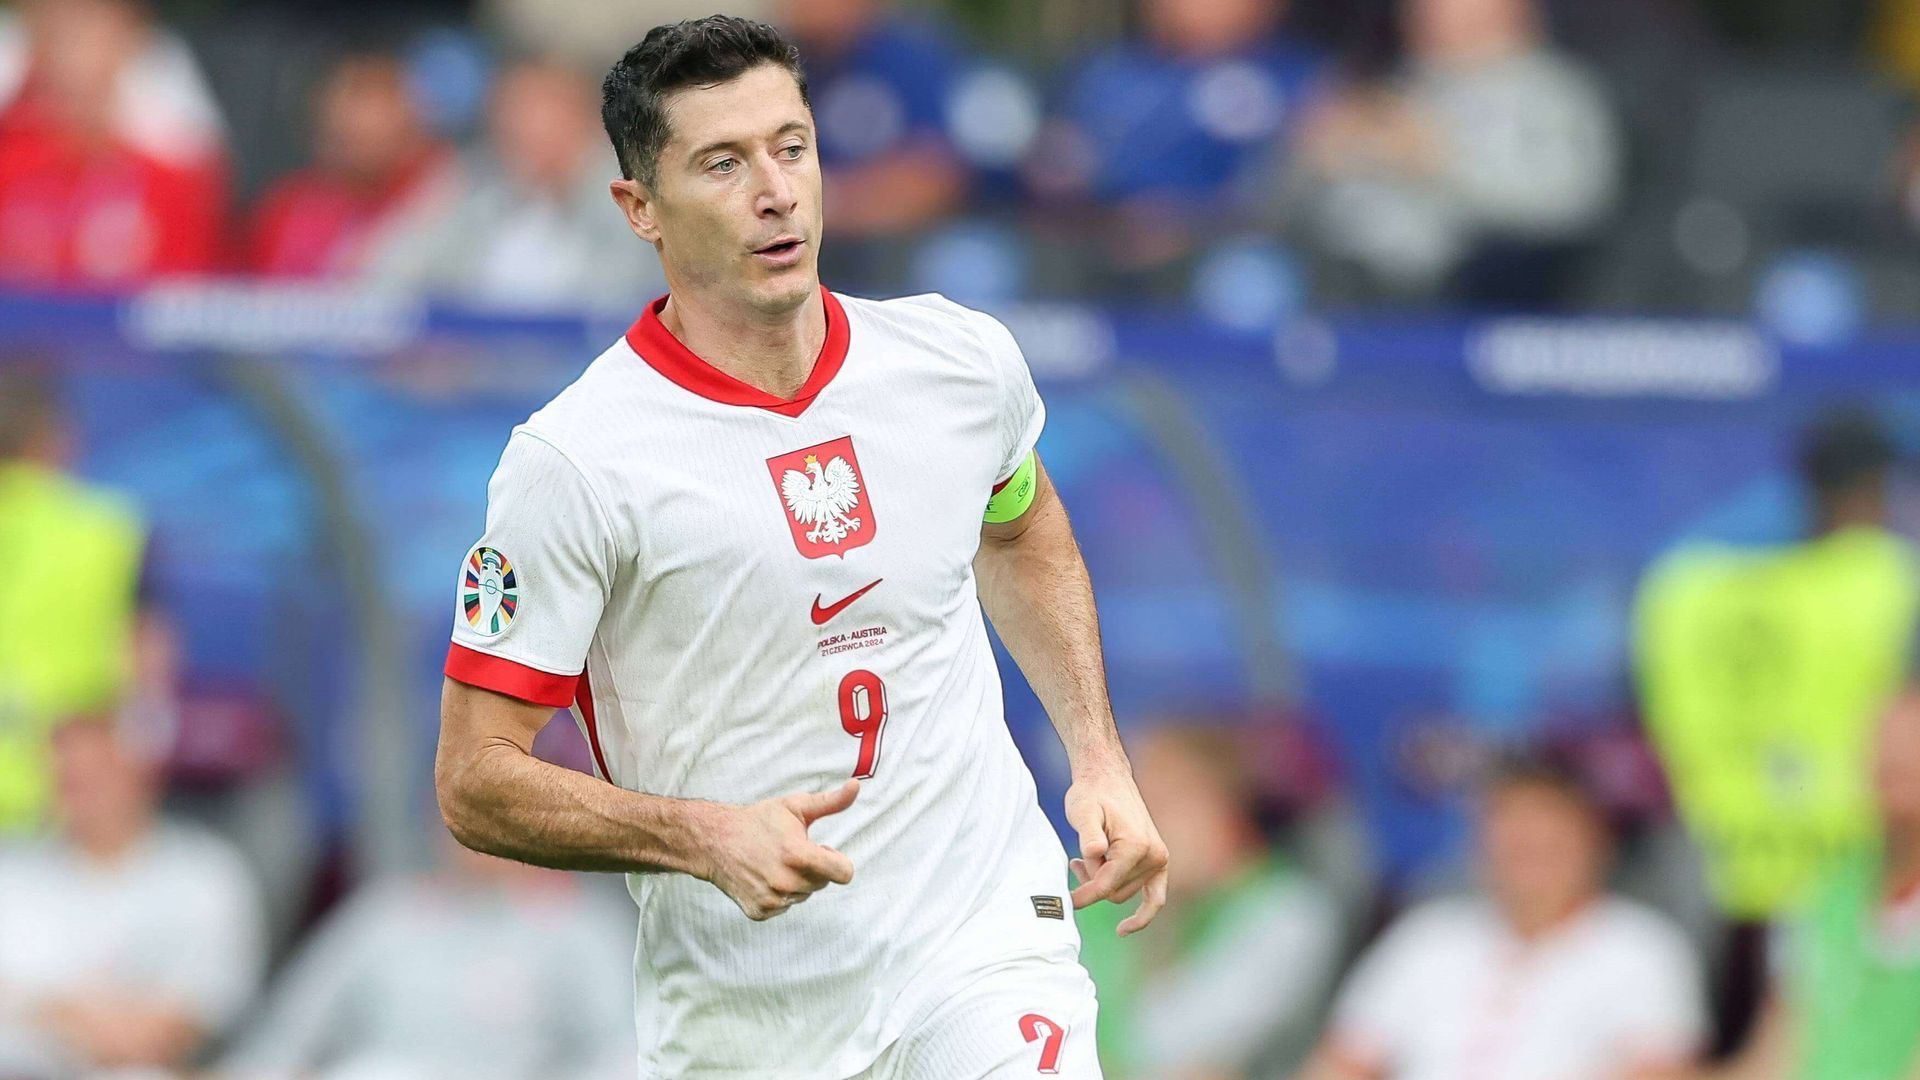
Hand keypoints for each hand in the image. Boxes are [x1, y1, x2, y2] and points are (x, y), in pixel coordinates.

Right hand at [703, 779, 858, 920]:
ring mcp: (772, 900)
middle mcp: (786, 883)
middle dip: (814, 868)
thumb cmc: (759, 820)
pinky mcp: (760, 912)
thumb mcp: (795, 806)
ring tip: (775, 862)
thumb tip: (856, 785)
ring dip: (797, 881)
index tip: (823, 850)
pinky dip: (779, 893)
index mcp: (798, 856)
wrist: (715, 840)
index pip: (844, 874)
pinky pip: (785, 906)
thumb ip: (830, 802)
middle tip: (791, 851)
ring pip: (804, 895)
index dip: (837, 860)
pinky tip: (764, 875)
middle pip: (823, 883)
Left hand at [1064, 766, 1168, 935]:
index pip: (1106, 885)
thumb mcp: (1083, 810)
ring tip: (1082, 859)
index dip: (1083, 895)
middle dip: (1092, 881)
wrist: (1109, 779)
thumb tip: (1094, 853)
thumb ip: (1088, 833)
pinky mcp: (1159, 863)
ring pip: (1122, 893)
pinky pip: (1155, 898)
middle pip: (1114, 892)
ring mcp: (1159, 860)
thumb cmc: (1092, 794)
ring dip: (1103, 882)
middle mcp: (1154, 856)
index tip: (1065, 901)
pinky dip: (1143, 914)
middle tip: (1074, 860)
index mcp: (1135, 846)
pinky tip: (1124, 929)